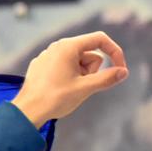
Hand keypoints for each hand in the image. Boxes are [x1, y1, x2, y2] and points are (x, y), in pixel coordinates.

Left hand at [11, 31, 128, 124]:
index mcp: (67, 46)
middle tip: (81, 85)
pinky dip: (69, 77)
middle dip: (92, 69)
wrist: (27, 111)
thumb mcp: (86, 88)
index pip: (100, 39)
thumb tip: (123, 72)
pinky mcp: (42, 66)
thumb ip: (107, 78)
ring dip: (81, 75)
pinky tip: (59, 90)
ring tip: (68, 89)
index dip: (115, 51)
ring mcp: (48, 56)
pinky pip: (65, 68)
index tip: (120, 68)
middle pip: (89, 53)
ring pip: (78, 62)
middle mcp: (56, 47)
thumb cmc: (55, 98)